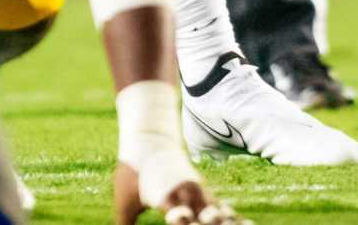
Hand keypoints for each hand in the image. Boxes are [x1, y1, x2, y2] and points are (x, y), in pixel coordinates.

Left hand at [115, 165, 242, 224]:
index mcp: (166, 196)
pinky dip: (234, 218)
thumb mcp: (123, 200)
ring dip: (229, 222)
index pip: (178, 215)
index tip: (182, 221)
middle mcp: (187, 194)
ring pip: (220, 212)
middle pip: (207, 217)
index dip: (183, 222)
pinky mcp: (204, 193)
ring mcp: (199, 193)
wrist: (149, 140)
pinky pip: (224, 208)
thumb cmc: (133, 172)